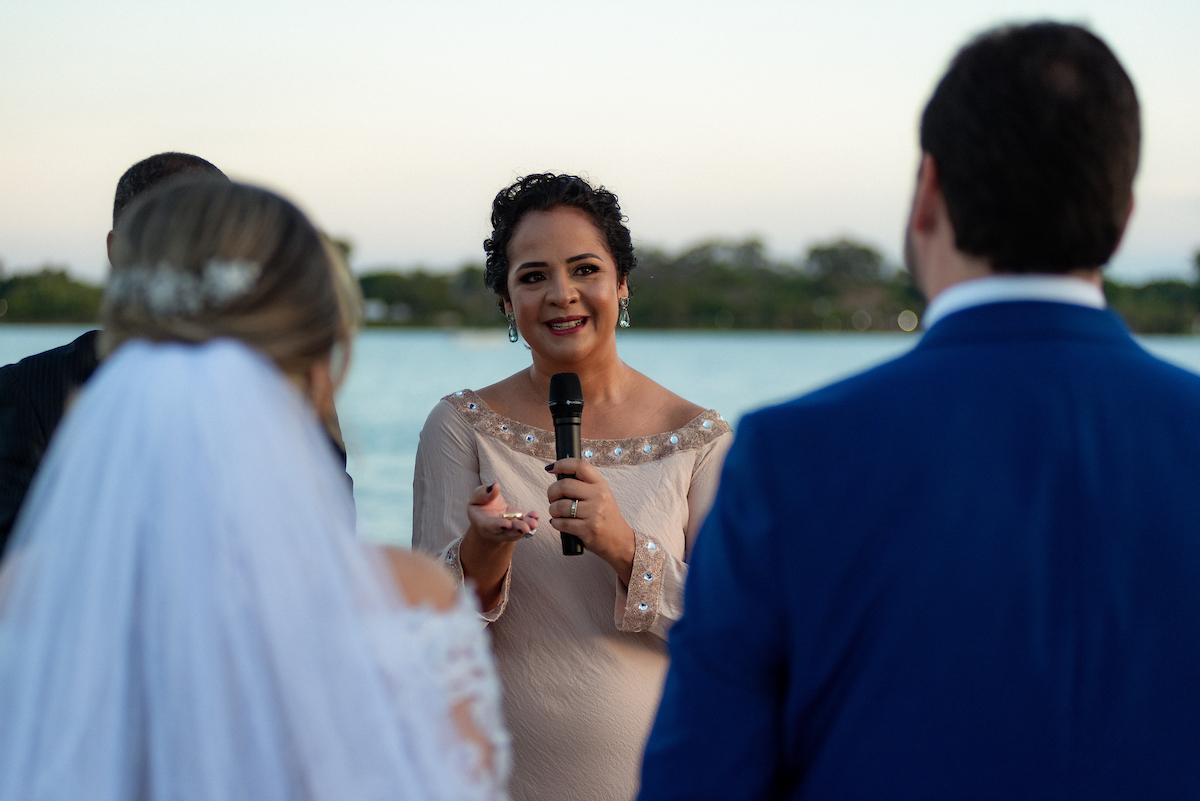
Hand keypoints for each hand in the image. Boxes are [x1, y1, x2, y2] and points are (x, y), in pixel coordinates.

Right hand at [466, 483, 538, 543]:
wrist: (488, 512)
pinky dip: (531, 521)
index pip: (490, 526)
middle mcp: (496, 530)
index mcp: (482, 523)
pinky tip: (535, 516)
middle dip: (516, 530)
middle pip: (506, 532)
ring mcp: (508, 530)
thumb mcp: (478, 496)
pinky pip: (525, 525)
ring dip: (527, 527)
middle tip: (525, 527)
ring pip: (517, 531)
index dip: (498, 526)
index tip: (507, 524)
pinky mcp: (518, 525)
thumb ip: (484, 493)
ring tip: (533, 523)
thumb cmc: (481, 503)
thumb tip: (494, 486)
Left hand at [545, 458, 634, 584]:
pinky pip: (562, 523)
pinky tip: (558, 523)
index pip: (580, 466)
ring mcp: (594, 513)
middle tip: (552, 498)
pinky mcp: (588, 530)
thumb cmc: (606, 517)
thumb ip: (585, 486)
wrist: (620, 541)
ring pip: (560, 506)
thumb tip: (559, 476)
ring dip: (552, 510)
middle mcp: (599, 496)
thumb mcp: (602, 496)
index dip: (562, 464)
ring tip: (556, 513)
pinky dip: (555, 523)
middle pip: (565, 485)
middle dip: (552, 492)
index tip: (551, 468)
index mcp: (601, 485)